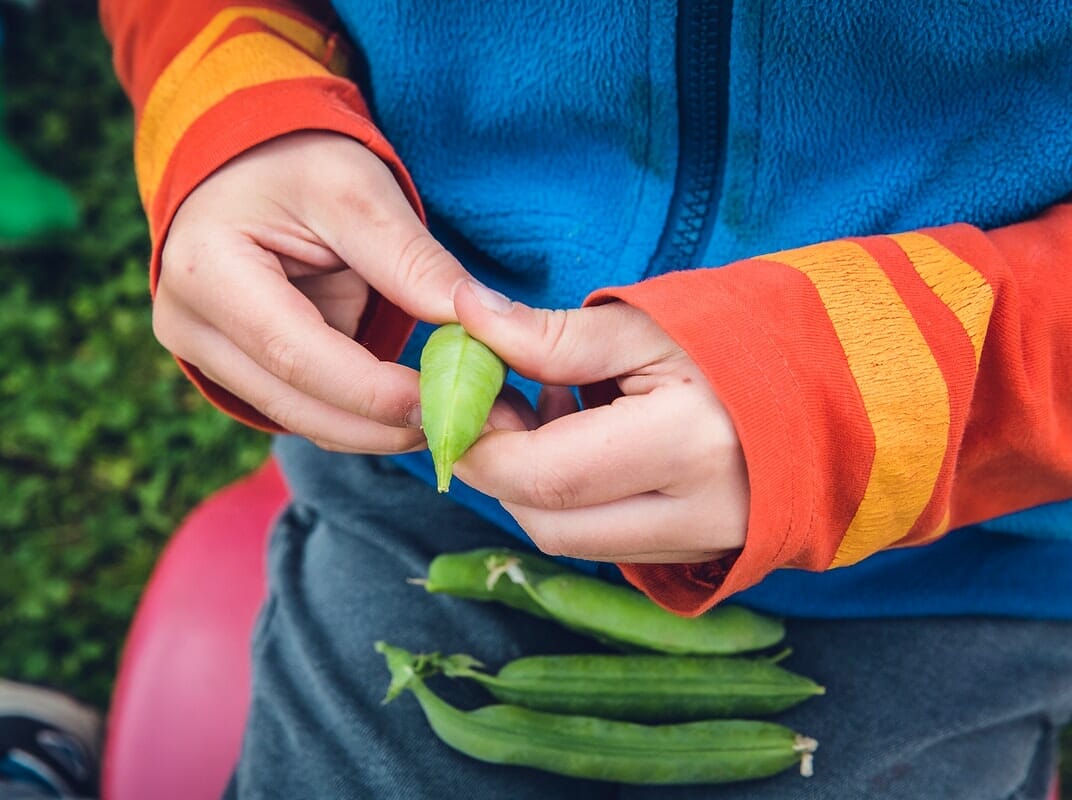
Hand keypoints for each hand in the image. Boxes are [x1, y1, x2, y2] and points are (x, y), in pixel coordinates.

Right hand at [156, 132, 471, 452]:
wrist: (245, 164)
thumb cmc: (295, 160)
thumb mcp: (356, 188)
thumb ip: (411, 259)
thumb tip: (481, 318)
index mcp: (207, 271)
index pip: (295, 355)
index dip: (373, 392)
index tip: (446, 403)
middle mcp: (188, 325)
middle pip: (295, 403)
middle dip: (383, 425)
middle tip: (466, 428)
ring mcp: (204, 355)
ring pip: (301, 419)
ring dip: (378, 431)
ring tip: (454, 420)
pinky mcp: (235, 370)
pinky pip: (305, 408)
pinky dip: (362, 417)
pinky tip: (418, 410)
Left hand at [451, 281, 749, 563]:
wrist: (849, 385)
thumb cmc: (749, 338)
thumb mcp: (649, 323)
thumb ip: (550, 335)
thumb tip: (465, 317)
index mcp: (687, 445)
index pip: (542, 474)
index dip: (479, 442)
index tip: (449, 398)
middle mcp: (698, 514)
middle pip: (548, 522)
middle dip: (497, 467)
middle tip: (491, 400)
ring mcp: (705, 544)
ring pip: (572, 541)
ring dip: (532, 484)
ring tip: (549, 407)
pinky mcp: (703, 553)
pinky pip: (607, 542)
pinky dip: (573, 498)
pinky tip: (587, 438)